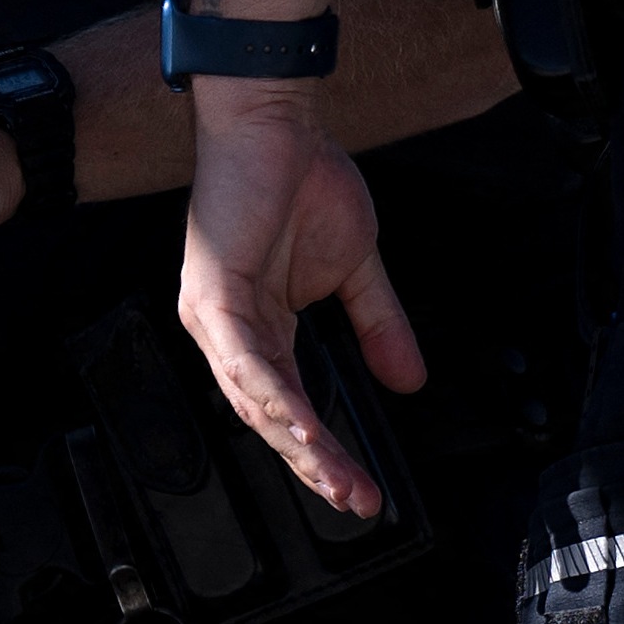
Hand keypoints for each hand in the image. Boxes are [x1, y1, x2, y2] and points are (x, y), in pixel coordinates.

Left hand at [176, 82, 419, 515]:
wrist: (275, 122)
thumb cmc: (300, 180)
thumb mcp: (356, 268)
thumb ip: (378, 326)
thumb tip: (411, 380)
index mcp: (261, 331)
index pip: (293, 408)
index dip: (327, 452)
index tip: (362, 488)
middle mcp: (230, 334)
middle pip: (271, 419)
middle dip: (316, 466)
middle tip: (355, 501)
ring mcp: (216, 316)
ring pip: (255, 401)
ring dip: (299, 445)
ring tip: (335, 480)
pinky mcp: (212, 293)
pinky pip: (242, 360)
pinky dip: (272, 397)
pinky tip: (301, 428)